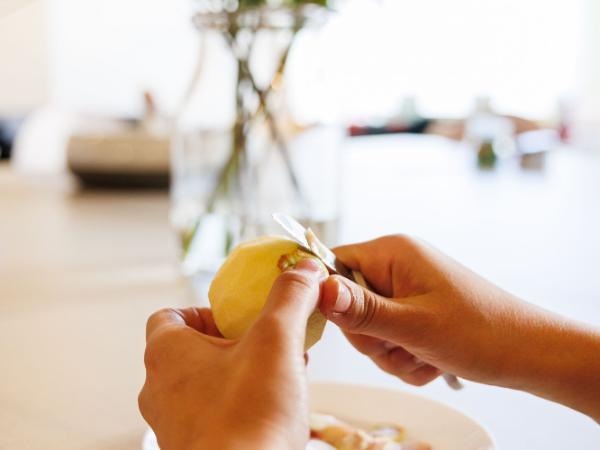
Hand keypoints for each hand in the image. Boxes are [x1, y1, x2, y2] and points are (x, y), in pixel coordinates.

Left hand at [139, 259, 324, 449]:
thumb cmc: (248, 417)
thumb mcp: (276, 342)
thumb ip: (290, 298)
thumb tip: (303, 267)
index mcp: (166, 353)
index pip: (169, 315)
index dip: (204, 310)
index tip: (239, 317)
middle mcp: (159, 388)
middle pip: (192, 348)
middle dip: (235, 342)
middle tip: (269, 344)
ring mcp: (172, 422)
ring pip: (204, 382)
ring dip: (240, 372)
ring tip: (280, 375)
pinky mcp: (193, 447)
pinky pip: (212, 413)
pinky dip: (239, 403)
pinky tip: (274, 409)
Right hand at [319, 235, 599, 420]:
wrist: (527, 352)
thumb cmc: (479, 331)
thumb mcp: (414, 324)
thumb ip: (362, 310)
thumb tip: (318, 289)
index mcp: (392, 252)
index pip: (333, 264)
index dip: (330, 297)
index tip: (349, 324)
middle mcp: (395, 266)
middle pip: (347, 303)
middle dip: (371, 336)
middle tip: (402, 344)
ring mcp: (404, 291)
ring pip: (367, 328)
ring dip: (390, 352)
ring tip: (422, 354)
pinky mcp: (413, 312)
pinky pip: (387, 340)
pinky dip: (403, 356)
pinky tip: (429, 359)